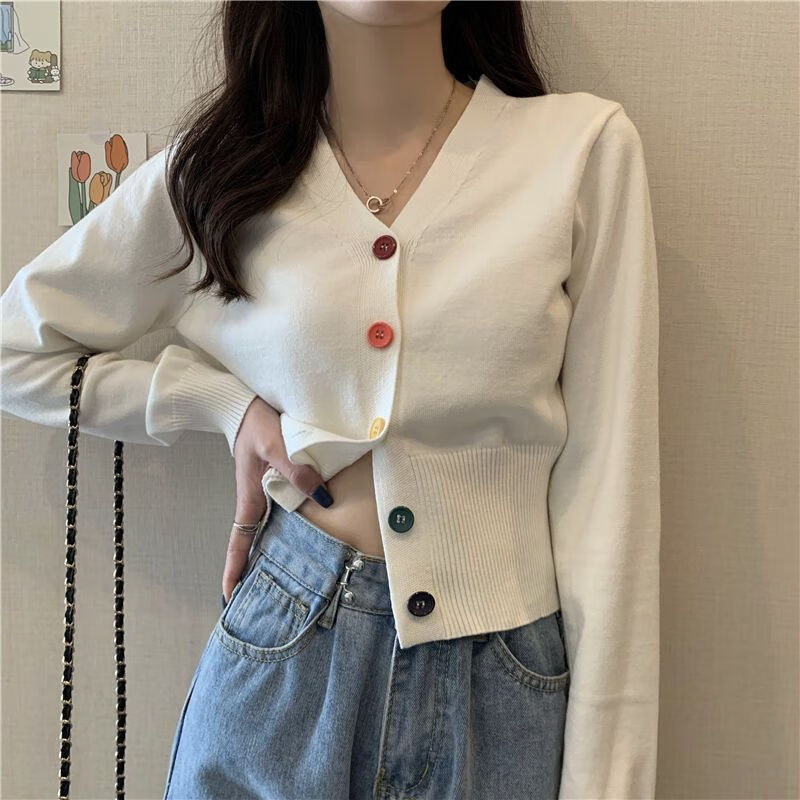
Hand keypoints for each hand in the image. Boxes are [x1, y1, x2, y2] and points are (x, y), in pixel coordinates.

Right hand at [221, 397, 332, 604]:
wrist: (250, 403)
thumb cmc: (257, 424)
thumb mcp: (276, 445)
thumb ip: (296, 471)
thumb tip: (320, 496)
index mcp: (250, 497)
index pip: (239, 541)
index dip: (234, 569)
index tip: (229, 597)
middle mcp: (258, 499)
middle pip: (255, 541)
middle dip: (256, 570)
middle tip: (262, 600)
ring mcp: (267, 491)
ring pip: (272, 527)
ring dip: (275, 549)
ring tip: (288, 577)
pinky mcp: (278, 480)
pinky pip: (285, 508)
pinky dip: (292, 524)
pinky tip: (307, 533)